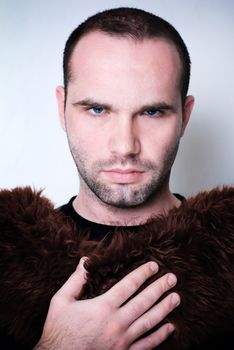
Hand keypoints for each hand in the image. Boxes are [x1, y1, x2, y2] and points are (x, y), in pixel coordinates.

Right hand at [34, 258, 179, 349]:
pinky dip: (160, 336)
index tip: (154, 265)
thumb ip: (76, 280)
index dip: (143, 273)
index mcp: (102, 307)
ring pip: (149, 321)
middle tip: (173, 277)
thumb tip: (85, 260)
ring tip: (176, 297)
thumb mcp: (61, 301)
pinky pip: (146, 345)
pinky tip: (170, 327)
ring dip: (165, 308)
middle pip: (144, 301)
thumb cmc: (58, 330)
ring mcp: (122, 340)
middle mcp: (116, 323)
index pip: (129, 285)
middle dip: (160, 287)